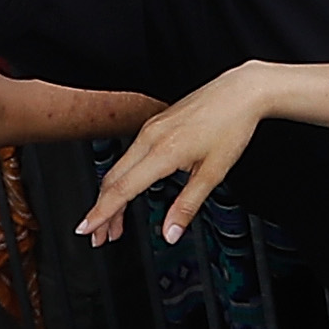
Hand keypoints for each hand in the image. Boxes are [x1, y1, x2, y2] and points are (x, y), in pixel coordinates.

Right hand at [81, 65, 271, 238]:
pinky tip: (127, 192)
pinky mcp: (154, 125)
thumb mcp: (214, 173)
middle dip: (102, 211)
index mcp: (163, 151)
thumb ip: (187, 206)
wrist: (240, 92)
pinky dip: (122, 178)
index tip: (88, 230)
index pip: (122, 189)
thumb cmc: (231, 126)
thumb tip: (170, 234)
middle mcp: (150, 137)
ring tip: (113, 224)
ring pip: (119, 168)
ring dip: (111, 197)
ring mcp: (150, 129)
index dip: (102, 213)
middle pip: (112, 180)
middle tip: (99, 236)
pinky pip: (129, 155)